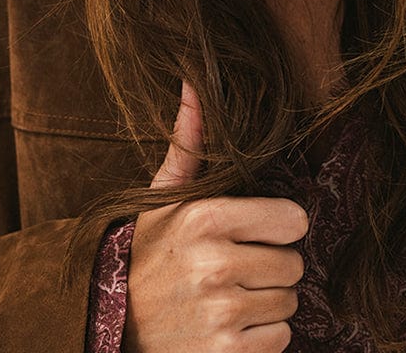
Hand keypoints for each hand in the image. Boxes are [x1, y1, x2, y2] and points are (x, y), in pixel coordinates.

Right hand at [122, 80, 308, 352]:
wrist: (110, 327)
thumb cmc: (147, 254)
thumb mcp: (162, 198)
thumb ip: (189, 142)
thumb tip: (194, 80)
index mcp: (205, 218)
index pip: (293, 219)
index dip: (277, 226)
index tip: (253, 232)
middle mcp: (214, 266)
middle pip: (295, 264)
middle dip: (272, 266)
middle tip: (237, 268)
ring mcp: (220, 315)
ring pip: (289, 302)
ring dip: (267, 302)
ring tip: (228, 297)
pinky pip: (280, 339)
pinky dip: (261, 337)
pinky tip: (228, 327)